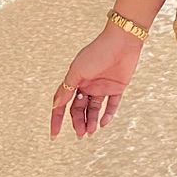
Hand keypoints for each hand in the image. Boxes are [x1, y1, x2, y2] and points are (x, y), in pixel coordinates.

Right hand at [50, 24, 143, 139]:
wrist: (122, 41)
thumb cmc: (97, 52)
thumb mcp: (77, 70)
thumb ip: (67, 88)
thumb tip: (55, 106)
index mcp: (76, 80)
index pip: (63, 103)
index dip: (57, 118)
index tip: (55, 134)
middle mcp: (88, 84)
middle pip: (79, 109)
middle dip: (78, 122)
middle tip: (80, 134)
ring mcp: (103, 86)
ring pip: (94, 109)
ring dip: (91, 120)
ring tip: (90, 131)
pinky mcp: (118, 87)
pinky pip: (112, 104)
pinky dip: (108, 114)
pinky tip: (103, 123)